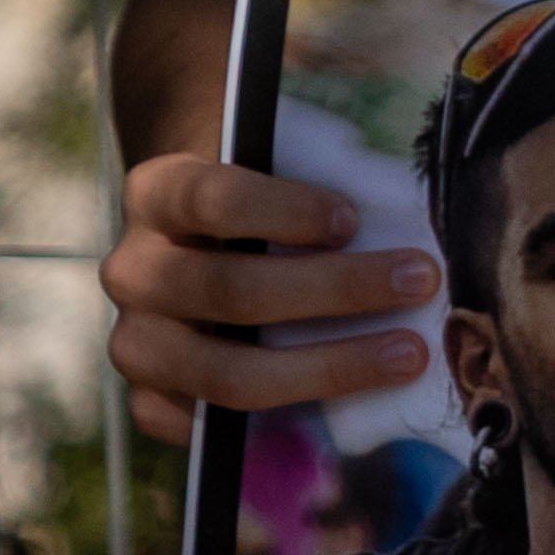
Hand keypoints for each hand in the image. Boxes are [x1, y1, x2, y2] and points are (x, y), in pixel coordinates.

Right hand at [102, 144, 435, 440]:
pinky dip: (273, 421)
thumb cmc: (271, 188)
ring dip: (325, 366)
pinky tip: (344, 413)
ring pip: (223, 368)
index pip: (213, 198)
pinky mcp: (147, 395)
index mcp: (160, 191)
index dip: (281, 211)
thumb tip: (402, 130)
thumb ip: (324, 152)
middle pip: (231, 289)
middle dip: (335, 291)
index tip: (351, 218)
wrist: (202, 234)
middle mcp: (134, 266)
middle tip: (421, 280)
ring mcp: (135, 336)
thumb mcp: (284, 155)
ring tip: (409, 351)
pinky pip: (200, 423)